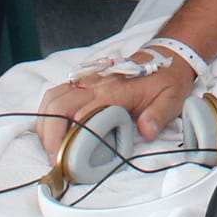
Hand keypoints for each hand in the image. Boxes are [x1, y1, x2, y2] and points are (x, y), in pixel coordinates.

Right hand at [36, 49, 196, 162]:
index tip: (68, 160)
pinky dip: (48, 111)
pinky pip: (57, 93)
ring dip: (45, 122)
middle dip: (50, 134)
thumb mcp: (170, 99)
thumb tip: (147, 131)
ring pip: (53, 97)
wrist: (167, 56)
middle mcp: (96, 84)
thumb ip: (158, 115)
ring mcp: (88, 81)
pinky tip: (50, 128)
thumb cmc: (166, 80)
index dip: (71, 137)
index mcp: (115, 91)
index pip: (84, 113)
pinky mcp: (85, 82)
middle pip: (59, 105)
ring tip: (49, 147)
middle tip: (55, 159)